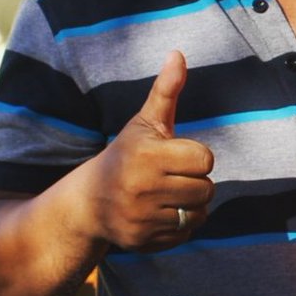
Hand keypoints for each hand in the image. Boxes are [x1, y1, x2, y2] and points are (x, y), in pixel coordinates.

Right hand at [88, 50, 214, 251]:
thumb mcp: (144, 122)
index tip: (176, 155)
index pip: (205, 159)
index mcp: (147, 155)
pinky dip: (180, 225)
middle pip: (206, 189)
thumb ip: (166, 91)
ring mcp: (142, 218)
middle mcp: (142, 188)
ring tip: (168, 194)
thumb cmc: (126, 154)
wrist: (89, 201)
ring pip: (199, 214)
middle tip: (172, 177)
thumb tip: (178, 54)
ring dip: (191, 204)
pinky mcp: (143, 241)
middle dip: (195, 182)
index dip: (196, 156)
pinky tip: (160, 213)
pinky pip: (186, 234)